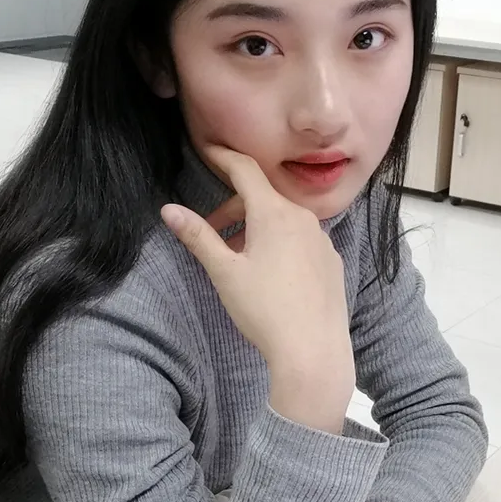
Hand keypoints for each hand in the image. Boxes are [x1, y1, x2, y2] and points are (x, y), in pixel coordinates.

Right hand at [161, 147, 354, 433]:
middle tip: (212, 233)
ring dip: (256, 228)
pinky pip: (301, 240)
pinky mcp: (331, 262)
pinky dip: (280, 243)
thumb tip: (168, 210)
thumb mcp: (224, 272)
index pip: (245, 170)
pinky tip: (271, 275)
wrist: (313, 350)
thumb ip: (198, 237)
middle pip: (263, 198)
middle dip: (234, 208)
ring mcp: (322, 240)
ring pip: (283, 220)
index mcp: (274, 213)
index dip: (223, 157)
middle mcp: (303, 218)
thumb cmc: (264, 310)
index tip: (208, 150)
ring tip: (239, 258)